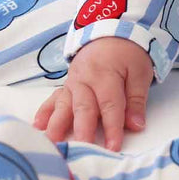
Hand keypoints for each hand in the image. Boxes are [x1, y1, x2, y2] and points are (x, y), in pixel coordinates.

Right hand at [33, 36, 152, 148]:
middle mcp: (86, 79)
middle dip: (82, 130)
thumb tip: (136, 125)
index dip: (113, 128)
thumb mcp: (140, 72)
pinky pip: (54, 98)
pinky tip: (37, 125)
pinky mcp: (66, 84)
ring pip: (65, 104)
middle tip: (80, 149)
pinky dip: (45, 111)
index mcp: (106, 75)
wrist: (111, 30)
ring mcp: (73, 81)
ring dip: (57, 123)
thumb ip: (136, 100)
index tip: (113, 148)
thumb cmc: (129, 53)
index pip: (110, 106)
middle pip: (84, 108)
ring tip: (51, 141)